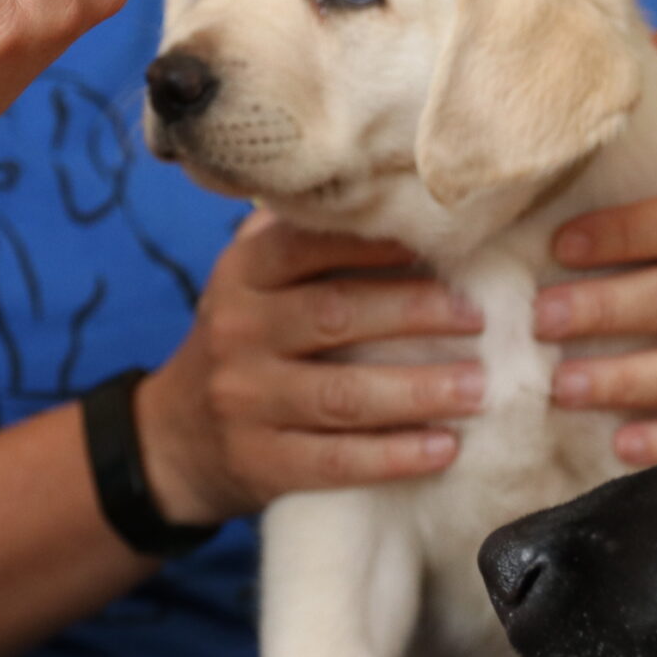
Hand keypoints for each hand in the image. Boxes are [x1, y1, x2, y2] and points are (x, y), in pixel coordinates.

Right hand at [133, 214, 482, 526]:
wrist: (176, 438)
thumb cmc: (244, 342)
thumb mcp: (251, 282)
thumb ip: (302, 239)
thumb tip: (390, 193)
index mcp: (241, 275)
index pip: (308, 246)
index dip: (377, 243)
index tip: (442, 243)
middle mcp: (238, 331)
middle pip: (335, 316)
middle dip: (414, 314)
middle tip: (481, 317)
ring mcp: (246, 400)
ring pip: (342, 396)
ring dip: (417, 390)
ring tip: (479, 387)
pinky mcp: (262, 463)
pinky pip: (337, 461)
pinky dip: (395, 456)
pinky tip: (445, 448)